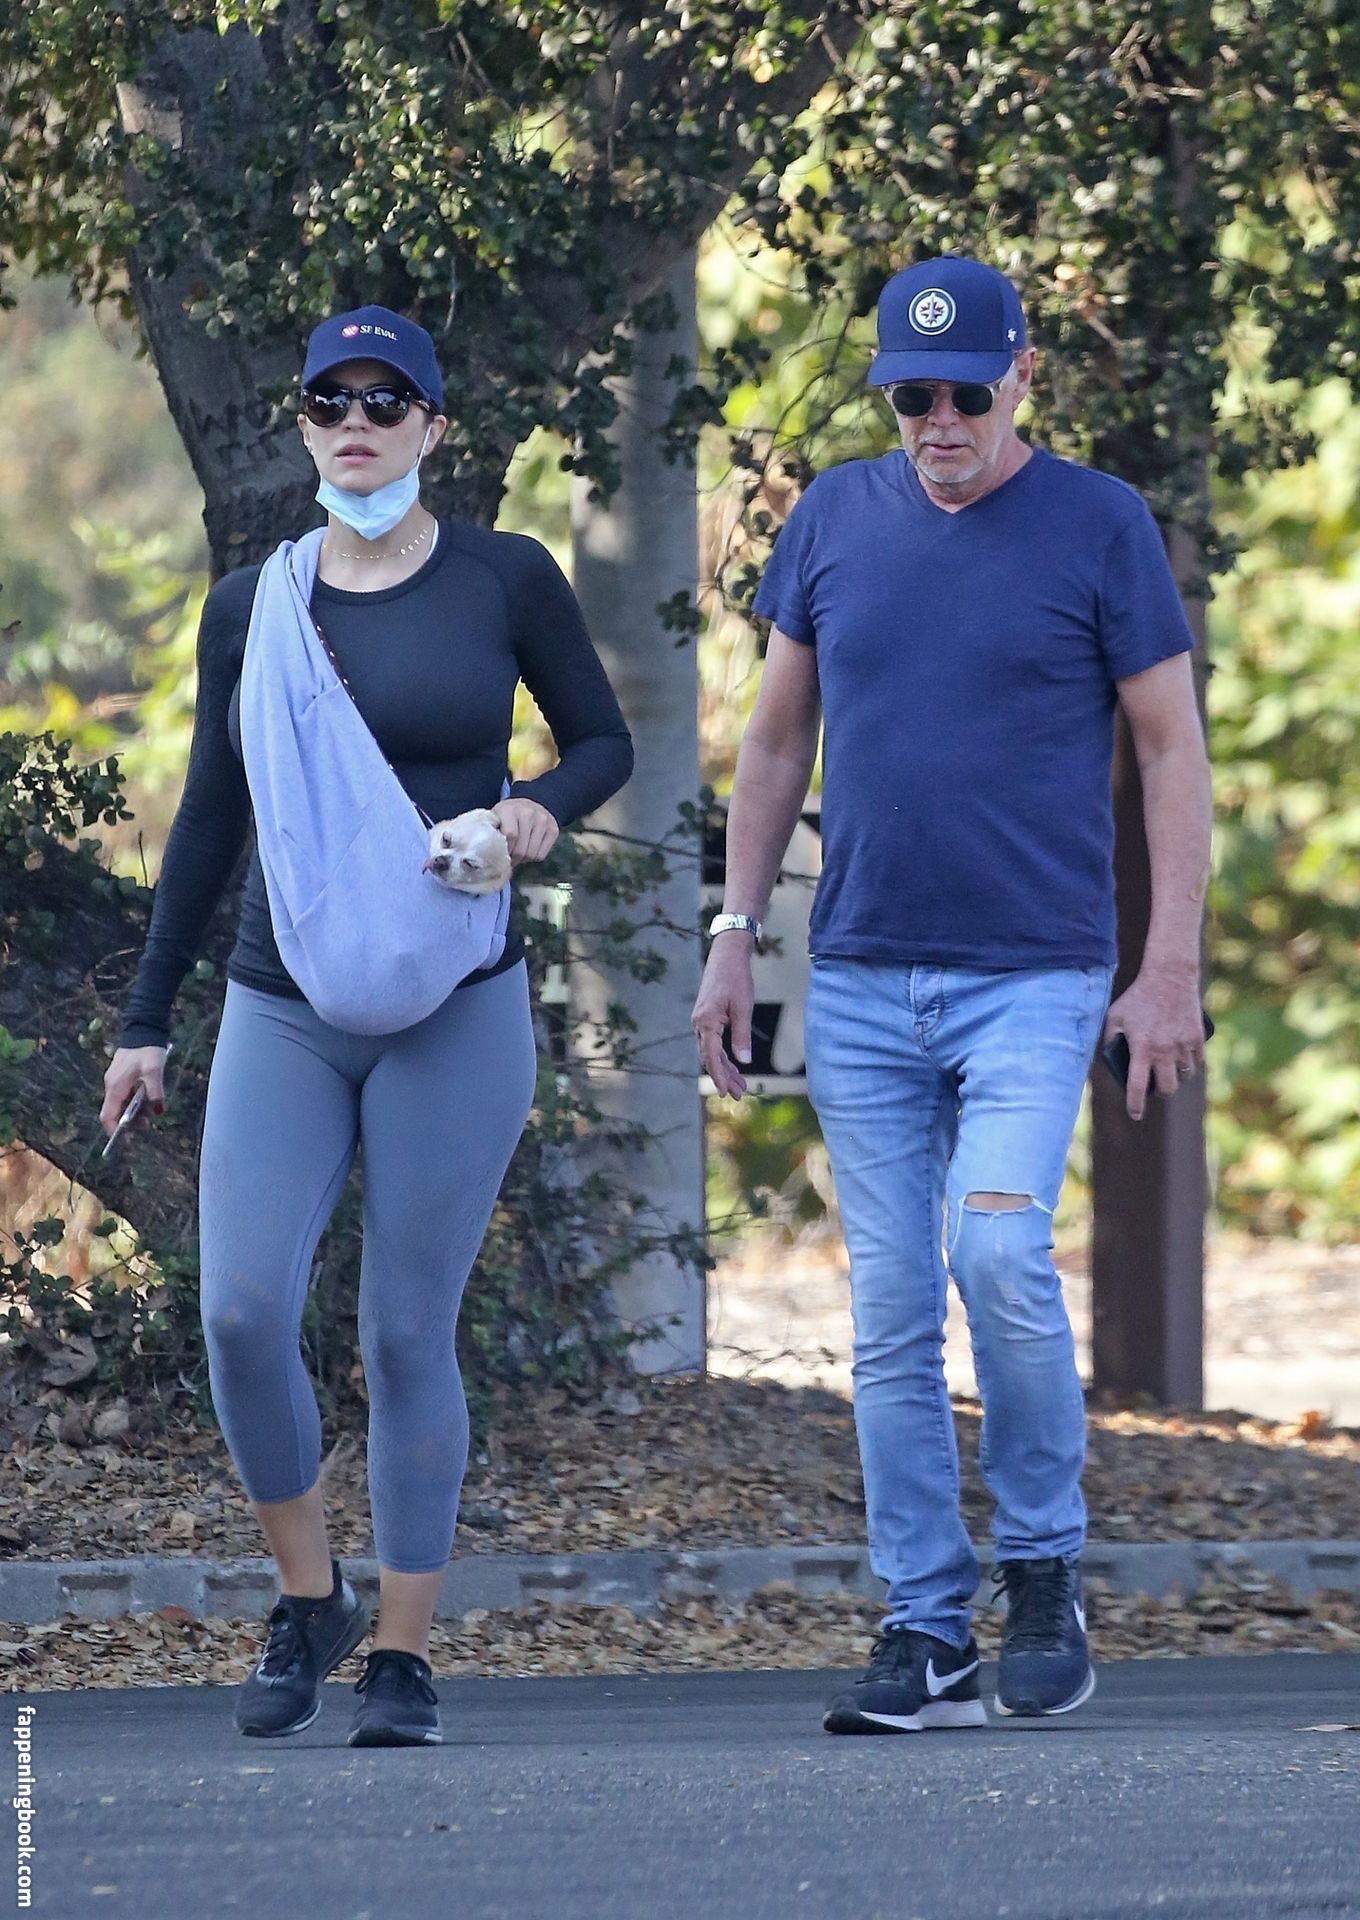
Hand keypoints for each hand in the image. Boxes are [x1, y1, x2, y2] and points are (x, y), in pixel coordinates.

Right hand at [100, 1046, 169, 1137]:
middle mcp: (112, 1085)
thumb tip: (158, 1111)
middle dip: (127, 1122)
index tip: (125, 1140)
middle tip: (145, 1126)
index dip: (114, 1130)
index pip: (107, 1115)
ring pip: (120, 1103)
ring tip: (150, 1113)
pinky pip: (124, 1095)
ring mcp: (115, 1080)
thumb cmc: (147, 1050)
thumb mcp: (154, 1071)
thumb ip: (155, 1092)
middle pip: (114, 1111)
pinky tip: (147, 1100)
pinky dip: (134, 1101)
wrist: (142, 1029)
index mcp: (116, 1087)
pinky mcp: (121, 1076)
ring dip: (132, 1112)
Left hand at [490, 798, 558, 866]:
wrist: (531, 803)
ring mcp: (543, 820)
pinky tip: (528, 849)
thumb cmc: (508, 815)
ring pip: (532, 854)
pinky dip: (533, 857)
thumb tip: (486, 858)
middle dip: (514, 858)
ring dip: (523, 859)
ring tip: (518, 853)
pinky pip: (541, 855)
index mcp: (510, 809)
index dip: (505, 850)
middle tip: (509, 858)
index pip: (510, 836)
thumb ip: (491, 833)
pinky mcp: (553, 829)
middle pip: (522, 849)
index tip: (500, 854)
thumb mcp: (496, 818)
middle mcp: (529, 813)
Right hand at [692, 934, 755, 1099]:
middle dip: (724, 1077)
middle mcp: (699, 1024)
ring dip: (725, 1069)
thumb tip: (744, 1061)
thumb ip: (742, 1035)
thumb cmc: (736, 979)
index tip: (726, 1093)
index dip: (719, 1076)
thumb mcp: (743, 1008)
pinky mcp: (707, 1018)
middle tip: (739, 1095)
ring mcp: (701, 1021)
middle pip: (710, 1058)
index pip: (711, 1057)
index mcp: (706, 1022)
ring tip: (740, 1086)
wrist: (726, 956)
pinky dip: (723, 1056)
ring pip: (711, 1052)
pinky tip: (734, 1066)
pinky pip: (713, 1043)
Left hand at [1102, 965, 1204, 1121]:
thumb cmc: (1137, 997)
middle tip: (1154, 1086)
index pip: (1137, 1086)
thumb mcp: (1115, 1016)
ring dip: (1176, 1077)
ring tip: (1168, 1070)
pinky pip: (1197, 1061)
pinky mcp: (1198, 1038)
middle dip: (1160, 1092)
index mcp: (1141, 1049)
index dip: (1135, 1105)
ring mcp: (1183, 1045)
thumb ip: (1109, 1039)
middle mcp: (1164, 1051)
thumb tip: (1109, 1058)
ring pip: (1184, 1076)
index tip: (1135, 1114)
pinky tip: (1182, 1059)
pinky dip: (1190, 1063)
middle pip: (1167, 1088)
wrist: (1169, 977)